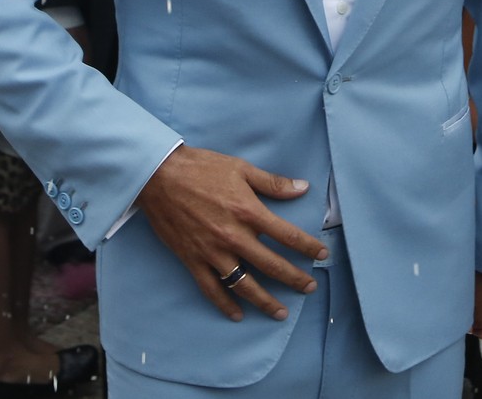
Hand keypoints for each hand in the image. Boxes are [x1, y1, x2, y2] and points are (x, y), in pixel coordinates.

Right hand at [136, 146, 326, 321]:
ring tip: (280, 312)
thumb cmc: (202, 168)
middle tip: (309, 288)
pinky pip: (211, 289)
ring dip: (265, 301)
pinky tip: (238, 314)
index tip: (322, 255)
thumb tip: (303, 188)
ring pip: (244, 284)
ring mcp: (212, 251)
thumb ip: (273, 183)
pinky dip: (225, 304)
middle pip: (271, 265)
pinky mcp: (192, 260)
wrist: (159, 176)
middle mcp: (234, 236)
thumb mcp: (242, 169)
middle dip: (294, 279)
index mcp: (249, 212)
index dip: (308, 247)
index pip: (287, 236)